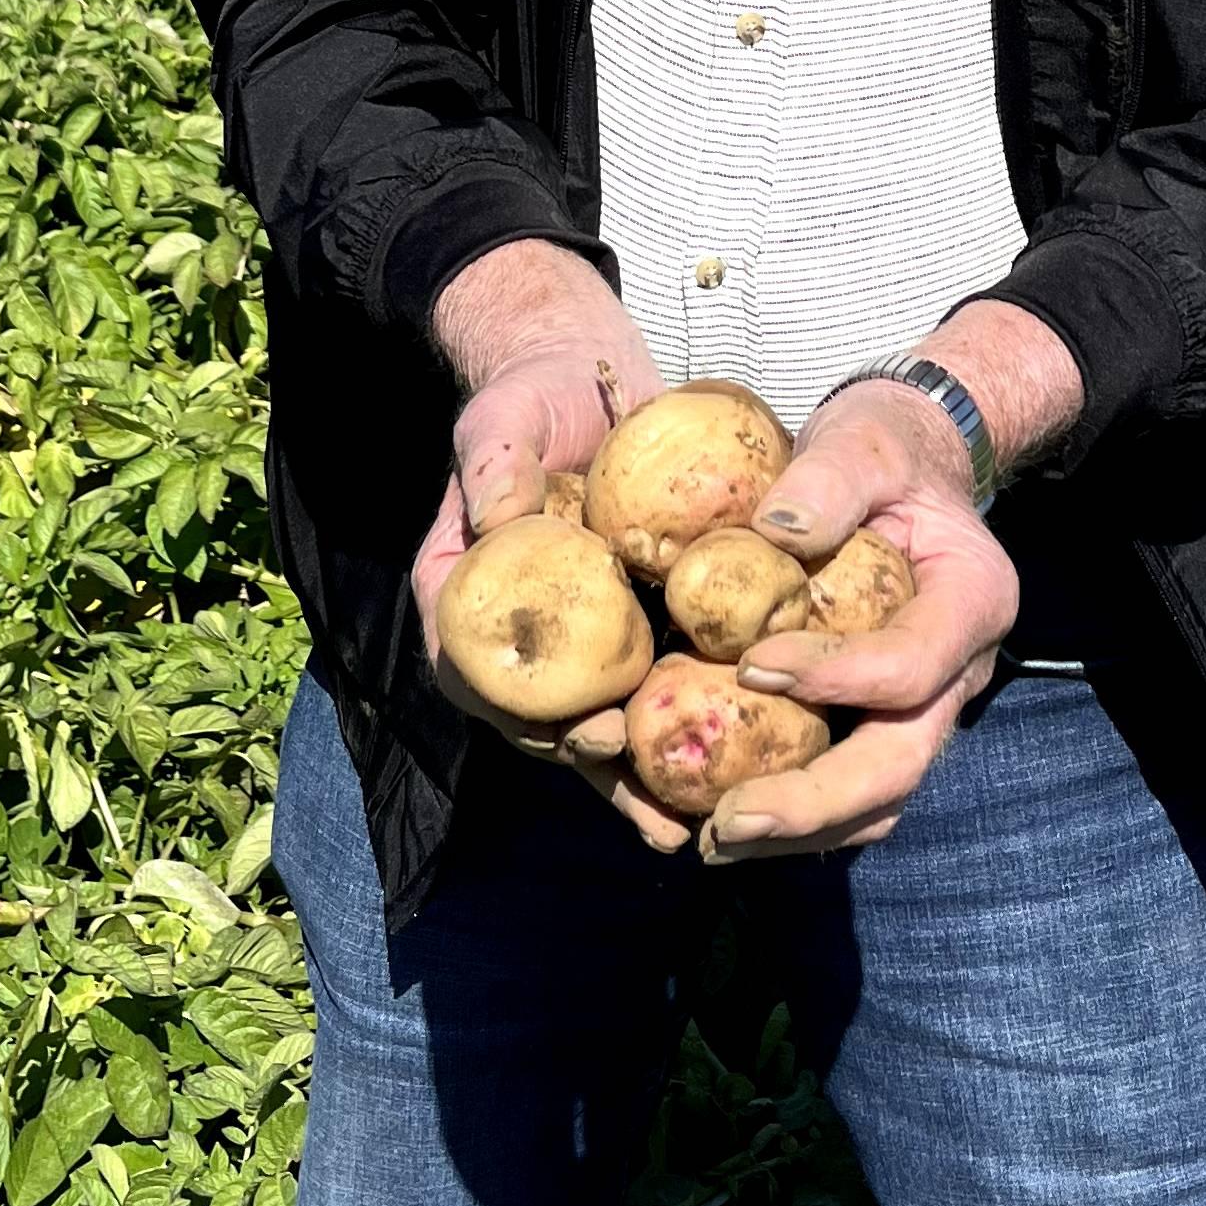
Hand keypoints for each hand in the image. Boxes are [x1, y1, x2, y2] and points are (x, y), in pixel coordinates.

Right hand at [413, 242, 690, 850]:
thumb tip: (497, 514)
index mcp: (466, 602)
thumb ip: (494, 462)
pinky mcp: (633, 626)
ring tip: (695, 827)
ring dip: (646, 777)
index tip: (584, 739)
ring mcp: (578, 640)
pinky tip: (739, 766)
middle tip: (660, 807)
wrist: (583, 377)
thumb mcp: (501, 418)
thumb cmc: (526, 399)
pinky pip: (656, 681)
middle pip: (549, 722)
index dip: (529, 722)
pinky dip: (688, 721)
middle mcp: (521, 637)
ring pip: (604, 719)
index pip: (482, 679)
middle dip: (603, 770)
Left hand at [695, 340, 1057, 864]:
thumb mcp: (865, 439)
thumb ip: (831, 478)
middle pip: (901, 763)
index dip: (838, 678)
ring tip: (714, 839)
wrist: (902, 466)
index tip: (752, 665)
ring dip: (800, 828)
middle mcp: (958, 672)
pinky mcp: (879, 722)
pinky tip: (718, 818)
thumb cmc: (885, 448)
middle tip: (729, 819)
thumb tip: (778, 530)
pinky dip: (791, 814)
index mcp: (972, 601)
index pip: (912, 665)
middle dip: (816, 802)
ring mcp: (922, 708)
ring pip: (877, 799)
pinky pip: (847, 789)